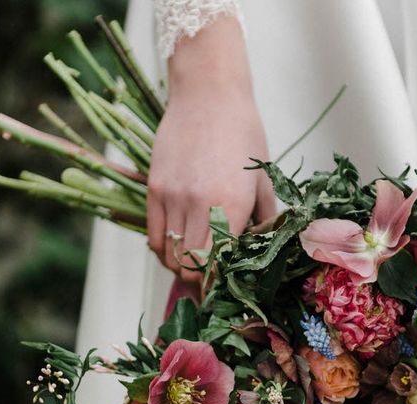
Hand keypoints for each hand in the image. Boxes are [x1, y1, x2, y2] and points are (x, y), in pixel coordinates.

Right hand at [147, 17, 275, 282]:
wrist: (209, 93)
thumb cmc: (244, 135)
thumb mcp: (262, 181)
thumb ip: (261, 222)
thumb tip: (257, 255)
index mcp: (232, 208)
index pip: (218, 268)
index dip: (219, 289)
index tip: (224, 297)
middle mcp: (199, 206)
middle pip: (191, 270)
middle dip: (201, 286)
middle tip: (211, 288)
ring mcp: (172, 198)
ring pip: (170, 257)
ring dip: (182, 271)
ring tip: (195, 270)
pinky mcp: (155, 188)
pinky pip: (155, 237)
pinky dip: (165, 252)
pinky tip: (178, 251)